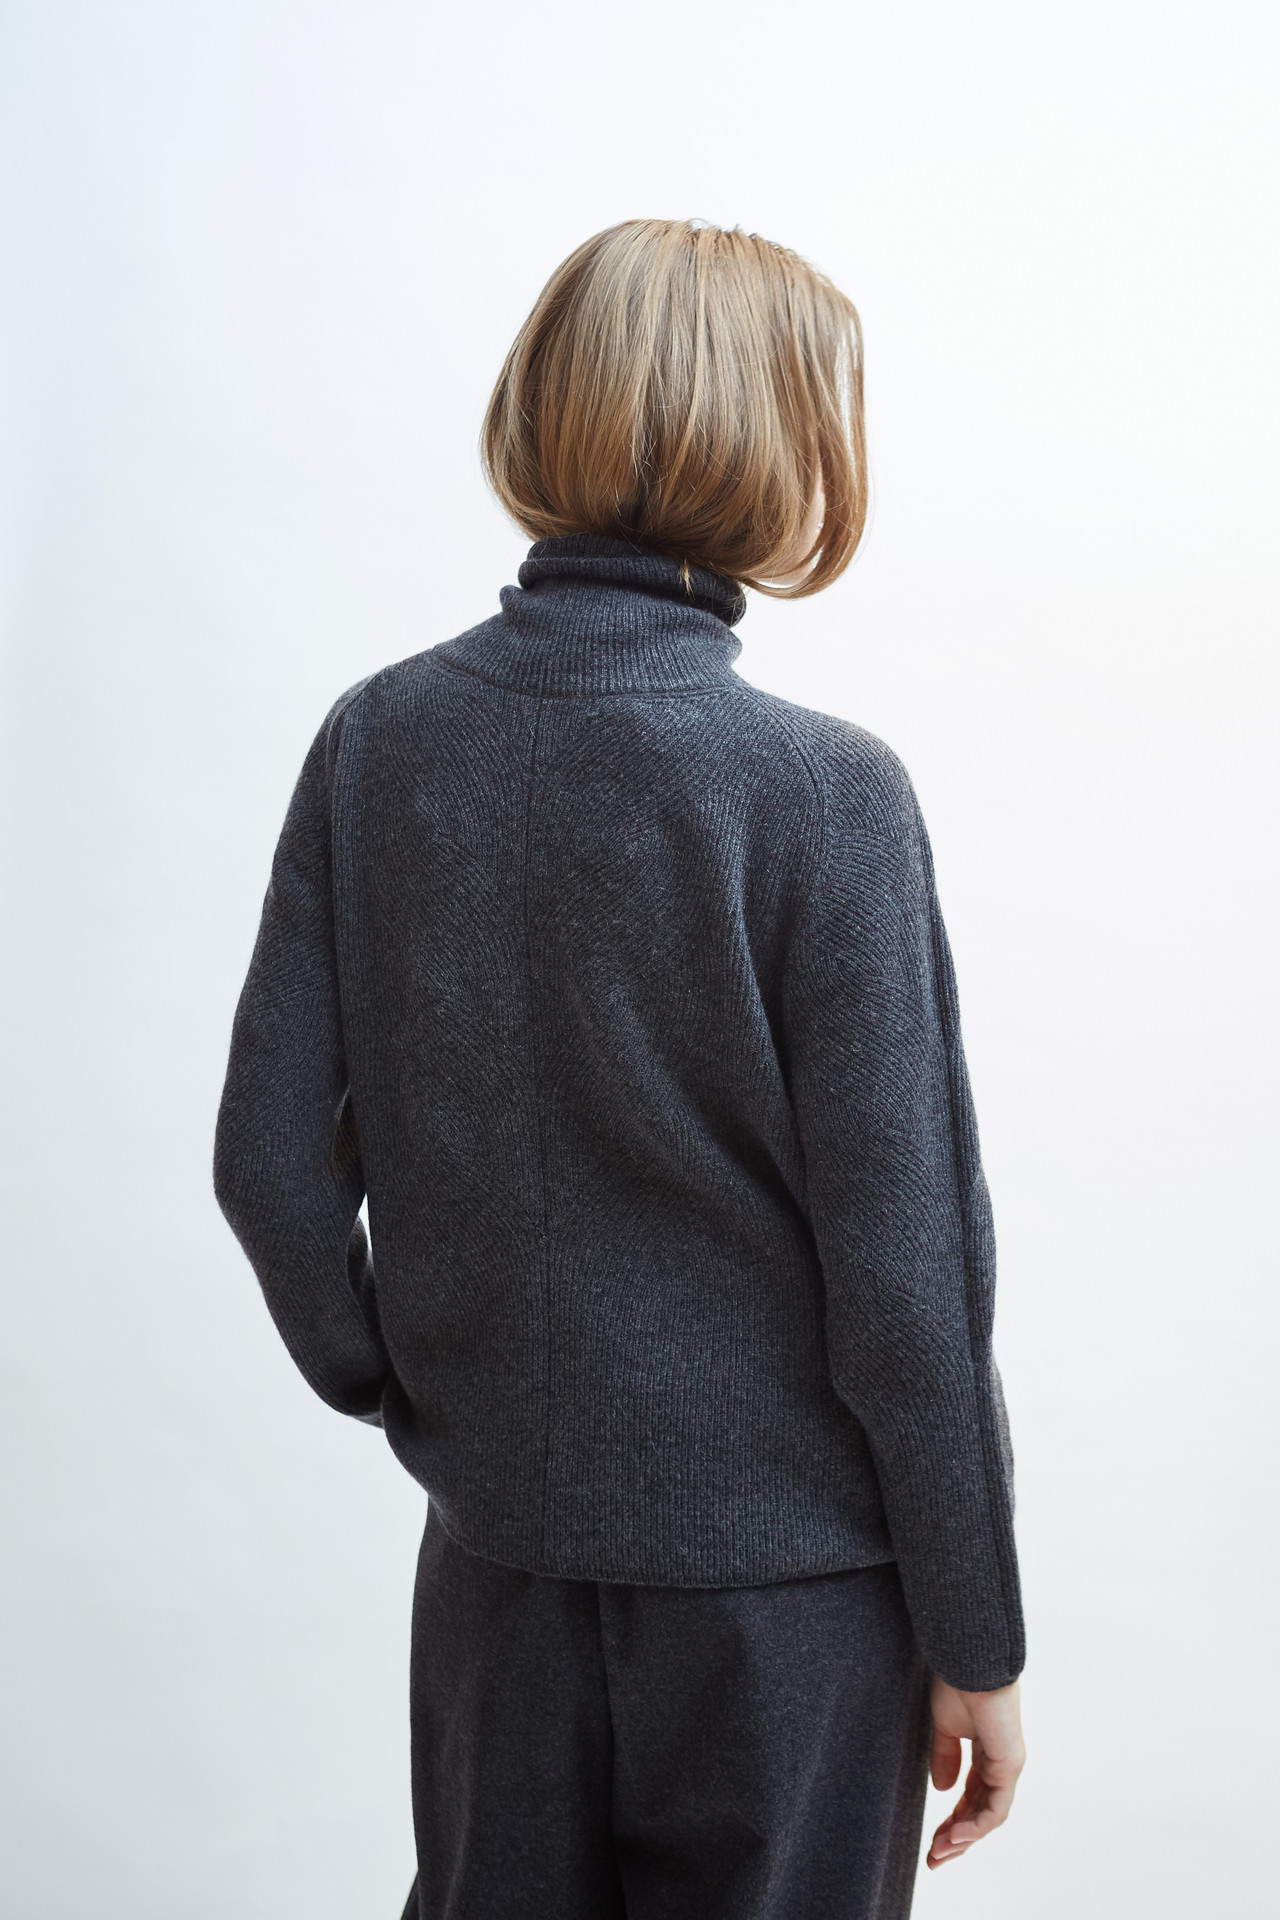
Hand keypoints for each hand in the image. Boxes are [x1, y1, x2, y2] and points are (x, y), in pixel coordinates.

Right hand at [926, 1673, 1024, 1868]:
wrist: (969, 1660)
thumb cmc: (957, 1682)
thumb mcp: (944, 1726)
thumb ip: (945, 1756)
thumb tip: (943, 1791)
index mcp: (986, 1752)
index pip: (972, 1797)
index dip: (952, 1820)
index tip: (932, 1840)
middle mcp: (1001, 1763)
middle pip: (980, 1813)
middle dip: (956, 1838)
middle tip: (933, 1859)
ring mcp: (1008, 1765)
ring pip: (989, 1817)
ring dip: (963, 1838)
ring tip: (939, 1853)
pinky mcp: (1009, 1765)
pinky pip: (995, 1809)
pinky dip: (975, 1826)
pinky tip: (954, 1836)